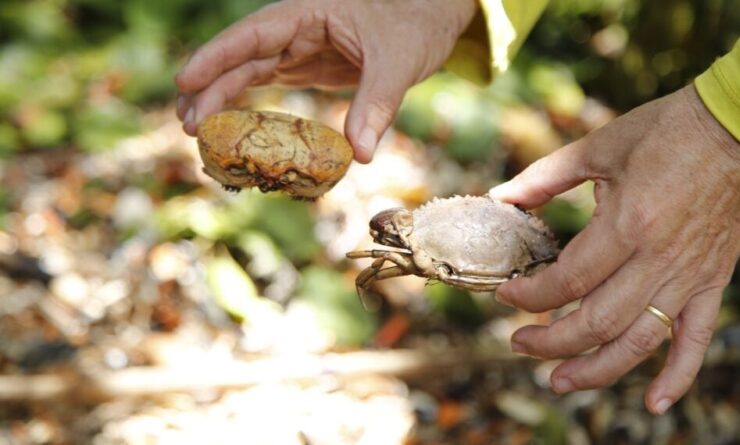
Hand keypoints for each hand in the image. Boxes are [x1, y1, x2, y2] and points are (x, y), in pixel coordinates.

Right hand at [175, 0, 475, 162]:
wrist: (431, 19)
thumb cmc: (414, 25)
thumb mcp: (398, 63)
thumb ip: (376, 105)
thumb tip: (360, 155)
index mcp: (308, 13)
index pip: (253, 34)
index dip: (217, 57)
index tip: (186, 81)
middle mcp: (296, 29)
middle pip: (242, 57)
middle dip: (211, 89)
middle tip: (188, 126)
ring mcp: (299, 48)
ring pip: (248, 72)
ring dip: (221, 100)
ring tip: (193, 131)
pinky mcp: (307, 67)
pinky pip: (268, 86)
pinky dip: (247, 106)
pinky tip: (229, 128)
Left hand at [489, 85, 739, 414]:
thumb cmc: (668, 130)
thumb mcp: (599, 146)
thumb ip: (545, 176)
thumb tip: (501, 197)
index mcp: (627, 224)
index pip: (567, 280)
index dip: (529, 295)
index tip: (505, 294)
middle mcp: (658, 259)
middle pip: (597, 322)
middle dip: (550, 341)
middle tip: (519, 343)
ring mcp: (689, 276)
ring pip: (639, 341)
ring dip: (596, 370)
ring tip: (559, 381)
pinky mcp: (713, 281)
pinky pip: (698, 339)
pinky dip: (678, 375)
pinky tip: (655, 403)